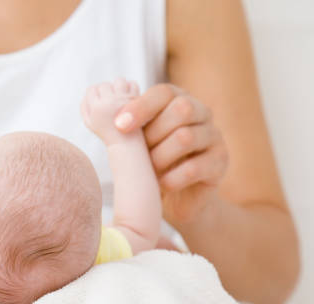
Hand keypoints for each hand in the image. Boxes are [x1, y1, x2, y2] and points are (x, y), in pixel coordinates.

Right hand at [81, 79, 141, 145]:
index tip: (101, 99)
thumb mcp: (90, 123)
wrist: (126, 144)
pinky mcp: (136, 100)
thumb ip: (85, 106)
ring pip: (119, 81)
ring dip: (119, 86)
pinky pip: (132, 84)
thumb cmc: (107, 133)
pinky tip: (130, 97)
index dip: (96, 93)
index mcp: (96, 108)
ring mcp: (123, 100)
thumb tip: (89, 91)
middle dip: (107, 90)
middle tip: (112, 99)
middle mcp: (109, 103)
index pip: (92, 89)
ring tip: (121, 95)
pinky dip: (131, 88)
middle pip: (104, 85)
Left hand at [113, 84, 228, 223]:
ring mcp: (214, 137)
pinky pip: (194, 167)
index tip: (119, 125)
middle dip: (152, 134)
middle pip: (182, 108)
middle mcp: (201, 113)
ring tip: (150, 172)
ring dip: (159, 157)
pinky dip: (171, 179)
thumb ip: (122, 126)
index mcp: (178, 101)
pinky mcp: (220, 163)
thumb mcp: (136, 143)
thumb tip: (94, 110)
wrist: (177, 198)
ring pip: (185, 138)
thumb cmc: (152, 164)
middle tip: (140, 156)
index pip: (163, 92)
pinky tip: (162, 185)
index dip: (140, 106)